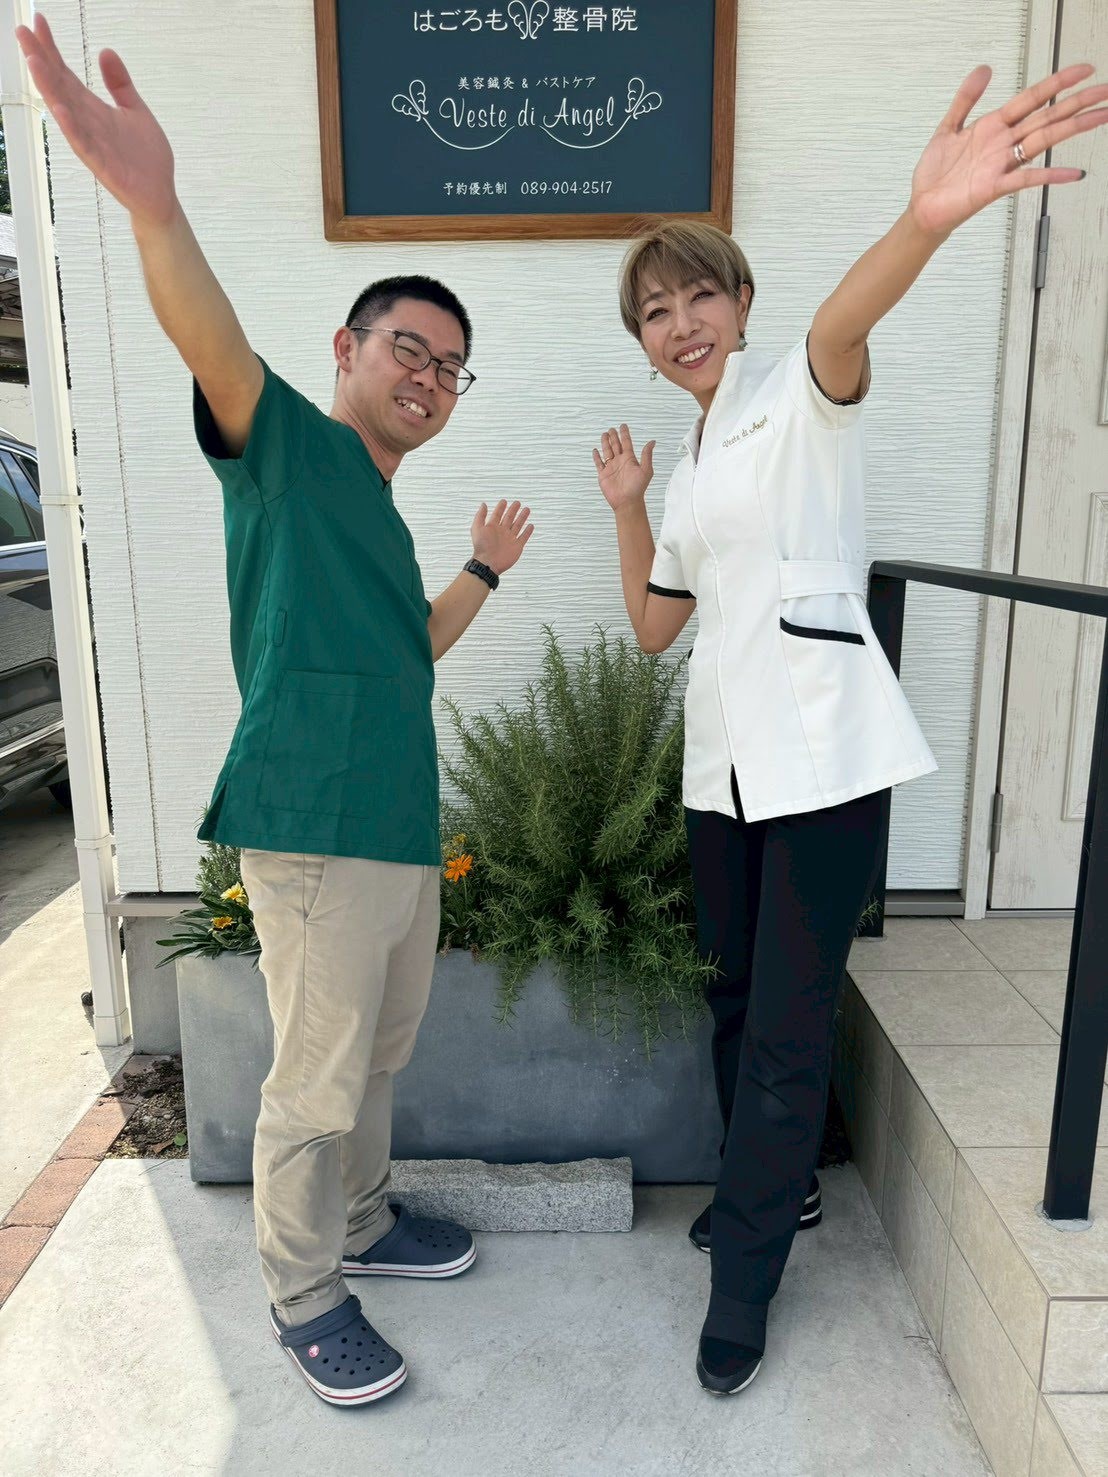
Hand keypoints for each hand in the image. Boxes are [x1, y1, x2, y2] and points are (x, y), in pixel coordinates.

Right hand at [16, 13, 177, 227]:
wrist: (159, 194)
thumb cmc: (146, 157)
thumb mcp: (135, 111)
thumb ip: (120, 84)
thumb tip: (105, 51)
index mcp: (93, 109)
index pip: (66, 73)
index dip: (52, 49)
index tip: (38, 21)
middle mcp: (86, 123)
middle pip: (58, 86)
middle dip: (40, 60)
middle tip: (22, 31)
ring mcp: (92, 143)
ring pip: (65, 112)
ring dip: (48, 87)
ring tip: (33, 61)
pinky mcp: (102, 165)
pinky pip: (83, 144)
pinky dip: (71, 127)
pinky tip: (59, 108)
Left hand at [470, 499, 532, 575]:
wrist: (488, 562)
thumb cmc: (481, 547)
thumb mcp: (477, 528)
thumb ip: (480, 516)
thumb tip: (483, 504)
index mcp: (492, 527)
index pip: (498, 514)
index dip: (501, 507)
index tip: (504, 501)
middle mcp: (502, 532)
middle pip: (509, 518)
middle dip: (513, 510)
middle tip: (517, 503)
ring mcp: (510, 539)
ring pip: (518, 525)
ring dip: (522, 517)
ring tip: (526, 510)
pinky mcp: (517, 546)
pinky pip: (523, 537)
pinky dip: (527, 532)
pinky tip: (530, 526)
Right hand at [592, 424, 654, 511]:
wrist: (627, 501)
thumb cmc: (638, 487)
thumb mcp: (646, 470)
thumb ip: (647, 455)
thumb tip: (652, 441)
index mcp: (630, 459)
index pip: (627, 443)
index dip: (624, 434)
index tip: (623, 426)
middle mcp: (620, 461)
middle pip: (615, 445)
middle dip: (613, 437)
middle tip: (612, 429)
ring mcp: (611, 467)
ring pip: (607, 451)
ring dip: (605, 443)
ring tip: (604, 434)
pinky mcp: (603, 475)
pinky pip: (599, 463)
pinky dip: (596, 457)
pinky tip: (595, 450)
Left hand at [909, 63, 1107, 236]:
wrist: (923, 207)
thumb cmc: (936, 173)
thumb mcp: (948, 127)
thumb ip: (966, 98)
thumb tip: (984, 68)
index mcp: (994, 126)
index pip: (1033, 98)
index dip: (1057, 83)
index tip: (1084, 70)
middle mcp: (1003, 144)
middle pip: (1047, 117)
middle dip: (1077, 102)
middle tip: (1105, 91)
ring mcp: (1002, 164)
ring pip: (1044, 140)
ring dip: (1073, 128)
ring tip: (1101, 117)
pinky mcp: (994, 186)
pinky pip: (1027, 179)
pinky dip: (1050, 175)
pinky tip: (1074, 173)